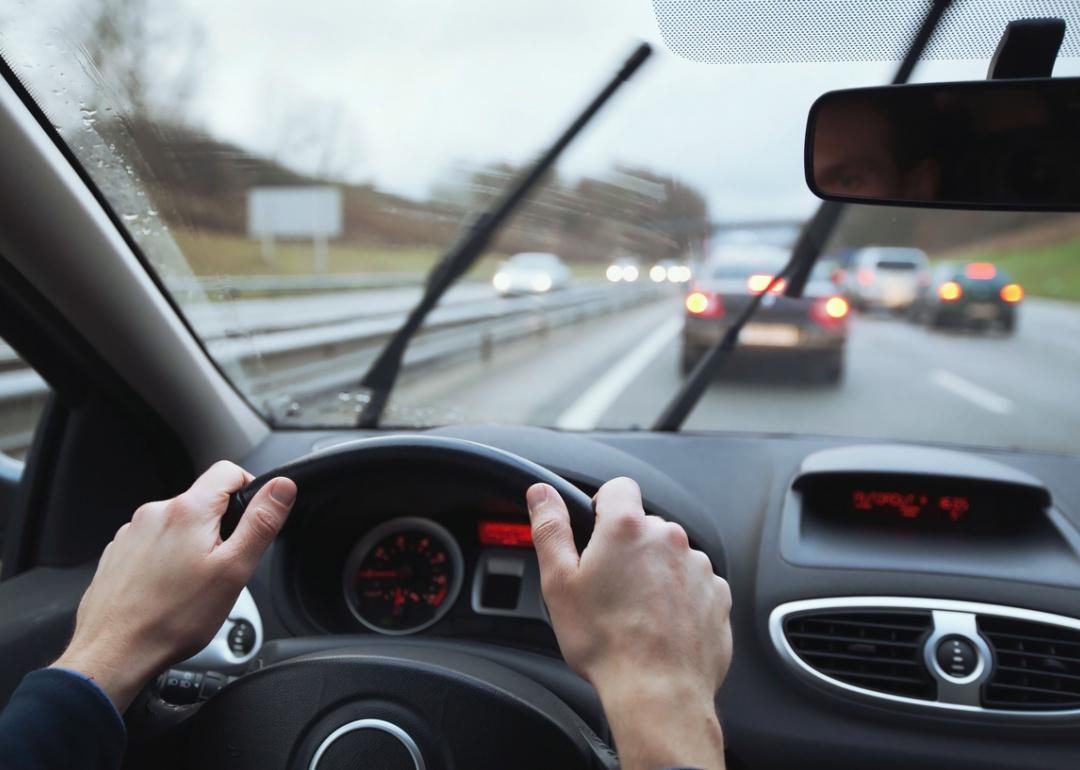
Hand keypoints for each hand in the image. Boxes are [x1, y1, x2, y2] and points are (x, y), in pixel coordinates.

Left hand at [51, 461, 295, 711]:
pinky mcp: (118, 553)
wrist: (114, 653)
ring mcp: (132, 533)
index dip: (249, 489)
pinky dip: (166, 560)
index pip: (228, 471)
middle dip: (220, 527)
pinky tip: (167, 590)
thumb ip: (261, 522)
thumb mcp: (234, 570)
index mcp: (188, 511)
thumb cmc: (173, 619)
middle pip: (202, 501)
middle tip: (222, 568)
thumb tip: (282, 488)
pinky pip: (153, 543)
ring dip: (191, 544)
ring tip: (192, 585)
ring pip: (178, 524)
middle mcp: (154, 513)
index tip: (250, 521)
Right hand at [527, 477, 730, 769]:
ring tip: (635, 614)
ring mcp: (698, 567)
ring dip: (655, 574)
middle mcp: (669, 539)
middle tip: (608, 588)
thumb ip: (550, 528)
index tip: (595, 534)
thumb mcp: (559, 583)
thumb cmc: (606, 643)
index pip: (619, 488)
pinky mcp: (718, 595)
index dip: (603, 507)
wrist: (658, 693)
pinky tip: (660, 626)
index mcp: (627, 528)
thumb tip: (541, 493)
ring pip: (670, 557)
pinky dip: (680, 598)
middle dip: (627, 549)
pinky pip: (694, 585)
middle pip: (645, 527)